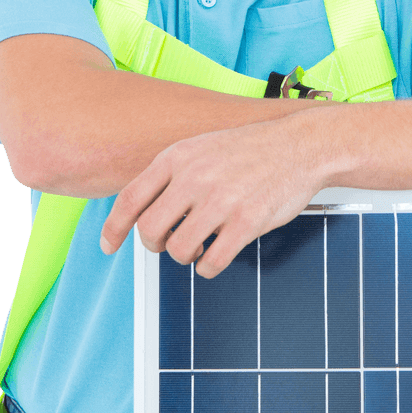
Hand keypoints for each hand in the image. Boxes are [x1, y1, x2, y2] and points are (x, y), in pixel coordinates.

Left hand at [100, 115, 325, 277]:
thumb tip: (143, 210)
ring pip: (179, 250)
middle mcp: (195, 177)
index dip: (114, 228)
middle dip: (156, 244)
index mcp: (179, 157)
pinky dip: (209, 267)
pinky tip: (217, 255)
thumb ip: (173, 174)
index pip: (130, 199)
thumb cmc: (254, 149)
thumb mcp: (204, 147)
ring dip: (186, 256)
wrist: (303, 145)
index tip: (109, 246)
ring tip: (201, 246)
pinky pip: (212, 262)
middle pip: (150, 230)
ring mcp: (222, 200)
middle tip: (171, 243)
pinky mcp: (247, 221)